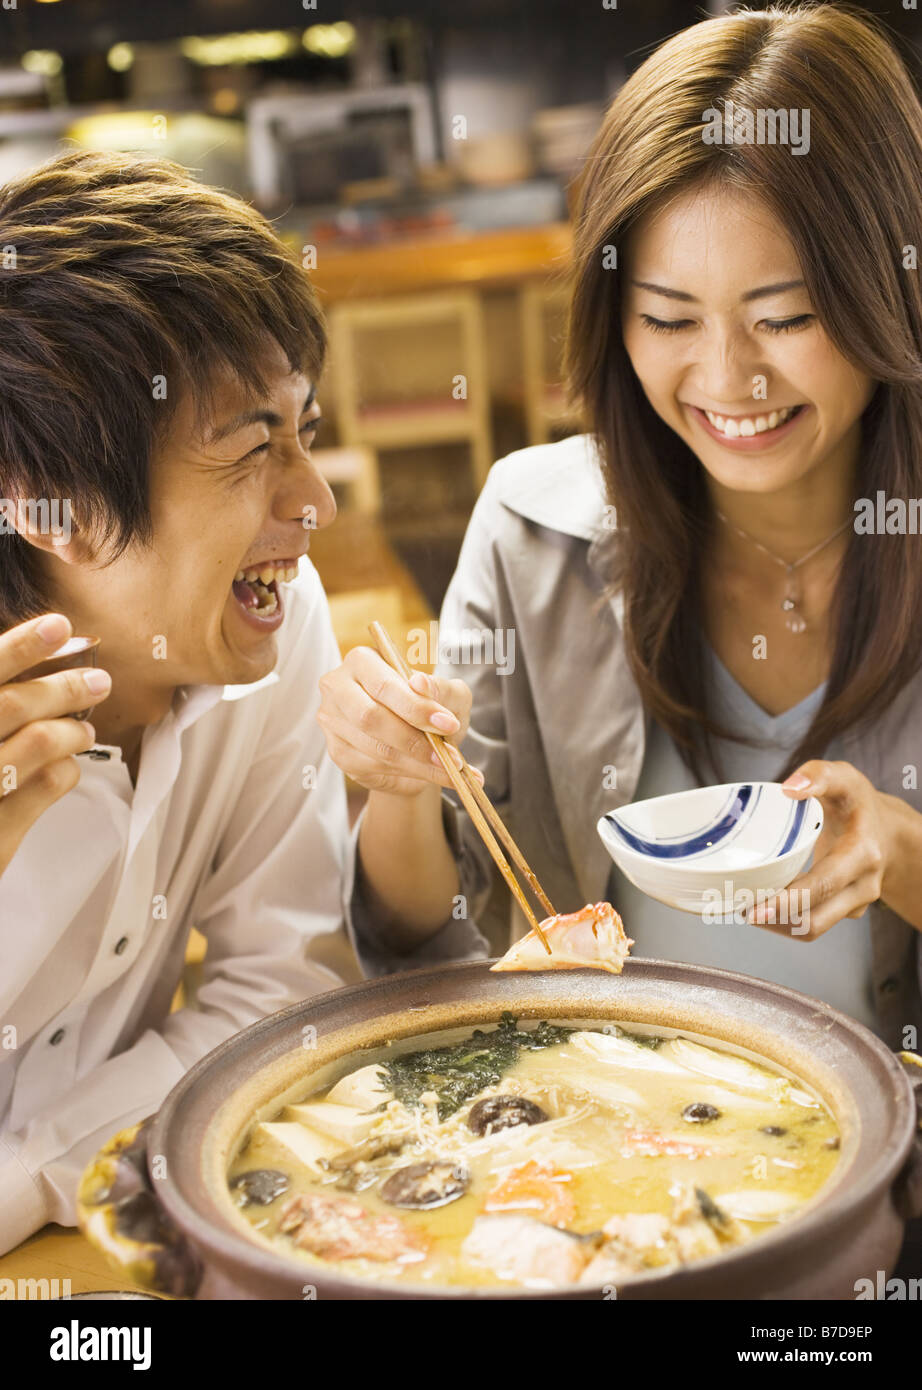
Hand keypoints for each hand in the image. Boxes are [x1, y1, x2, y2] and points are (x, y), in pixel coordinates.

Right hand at [0, 613, 111, 877]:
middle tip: (98, 680)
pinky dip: (67, 768)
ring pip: (39, 742)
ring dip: (73, 729)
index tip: (60, 625)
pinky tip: (68, 767)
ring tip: (86, 731)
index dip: (21, 645)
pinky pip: (48, 784)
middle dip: (64, 686)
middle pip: (14, 705)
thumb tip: (25, 668)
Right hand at [317, 645, 481, 796]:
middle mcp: (338, 687)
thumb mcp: (448, 695)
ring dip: (416, 762)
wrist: (419, 740)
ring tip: (447, 768)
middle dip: (414, 739)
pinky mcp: (337, 751)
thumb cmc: (430, 708)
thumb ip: (441, 688)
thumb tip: (421, 684)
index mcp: (363, 660)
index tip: (449, 724)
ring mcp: (332, 720)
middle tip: (448, 755)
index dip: (416, 707)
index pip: (383, 685)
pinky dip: (407, 773)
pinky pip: (371, 767)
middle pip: (369, 717)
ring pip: (373, 747)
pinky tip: (430, 774)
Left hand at [748, 759, 889, 939]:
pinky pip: (812, 924)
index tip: (754, 908)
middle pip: (815, 920)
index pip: (824, 885)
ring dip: (776, 924)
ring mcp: (854, 904)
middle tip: (738, 906)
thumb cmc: (857, 804)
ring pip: (812, 929)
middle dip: (774, 920)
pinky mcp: (843, 912)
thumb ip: (819, 775)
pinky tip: (764, 903)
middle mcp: (862, 886)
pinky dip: (785, 920)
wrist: (886, 832)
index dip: (788, 901)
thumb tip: (790, 788)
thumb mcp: (844, 778)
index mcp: (862, 854)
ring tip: (745, 905)